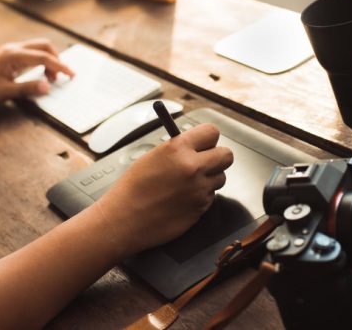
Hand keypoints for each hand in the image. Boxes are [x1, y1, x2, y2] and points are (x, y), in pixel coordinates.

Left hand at [0, 39, 74, 105]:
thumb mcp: (4, 92)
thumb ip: (27, 88)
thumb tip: (47, 87)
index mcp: (13, 55)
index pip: (43, 57)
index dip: (60, 66)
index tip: (71, 74)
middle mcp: (14, 48)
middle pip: (44, 45)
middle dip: (57, 59)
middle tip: (62, 76)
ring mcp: (12, 50)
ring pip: (38, 48)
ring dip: (49, 60)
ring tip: (50, 79)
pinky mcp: (10, 55)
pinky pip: (32, 53)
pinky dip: (41, 61)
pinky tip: (40, 74)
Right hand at [95, 124, 233, 256]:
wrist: (124, 220)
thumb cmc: (133, 188)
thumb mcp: (153, 156)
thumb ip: (179, 149)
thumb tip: (198, 146)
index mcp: (179, 149)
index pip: (212, 132)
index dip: (208, 138)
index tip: (204, 143)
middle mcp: (193, 167)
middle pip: (226, 155)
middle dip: (217, 157)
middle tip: (205, 162)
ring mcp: (199, 189)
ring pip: (220, 177)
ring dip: (209, 179)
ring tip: (187, 184)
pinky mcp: (201, 209)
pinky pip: (210, 196)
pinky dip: (201, 197)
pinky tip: (182, 199)